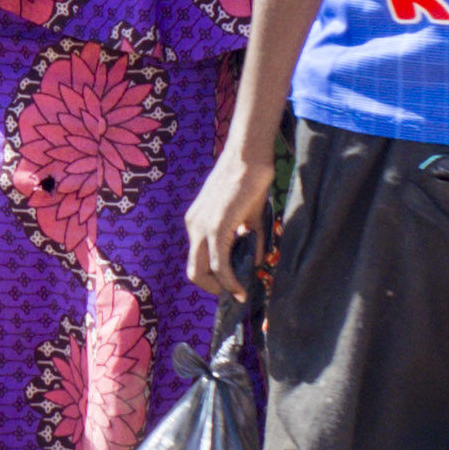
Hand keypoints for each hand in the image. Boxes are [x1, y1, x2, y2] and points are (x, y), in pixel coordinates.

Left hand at [184, 131, 271, 298]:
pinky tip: (242, 288)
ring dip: (223, 287)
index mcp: (197, 222)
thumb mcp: (248, 217)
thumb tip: (255, 264)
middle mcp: (193, 226)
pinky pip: (219, 263)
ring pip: (203, 271)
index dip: (213, 278)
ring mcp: (201, 226)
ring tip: (241, 292)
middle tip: (235, 294)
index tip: (232, 286)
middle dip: (214, 288)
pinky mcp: (216, 226)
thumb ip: (248, 240)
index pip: (198, 259)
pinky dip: (230, 280)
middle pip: (194, 271)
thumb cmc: (250, 181)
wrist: (248, 155)